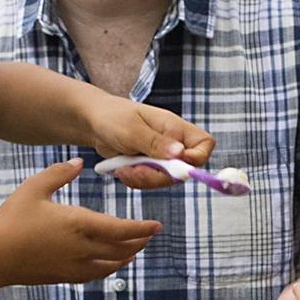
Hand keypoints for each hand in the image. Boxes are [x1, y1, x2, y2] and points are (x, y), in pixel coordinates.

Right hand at [0, 159, 159, 283]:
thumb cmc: (11, 219)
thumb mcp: (34, 187)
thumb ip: (59, 172)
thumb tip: (79, 163)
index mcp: (79, 224)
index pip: (122, 229)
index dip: (143, 228)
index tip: (156, 225)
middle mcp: (82, 248)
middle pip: (123, 248)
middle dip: (139, 241)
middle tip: (150, 233)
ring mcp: (75, 266)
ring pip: (112, 264)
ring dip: (128, 255)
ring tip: (136, 247)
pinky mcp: (66, 276)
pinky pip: (97, 274)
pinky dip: (111, 267)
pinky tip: (113, 262)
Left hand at [87, 98, 216, 189]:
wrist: (95, 123)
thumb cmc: (113, 117)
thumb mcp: (132, 129)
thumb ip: (155, 142)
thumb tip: (180, 153)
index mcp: (175, 128)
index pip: (204, 144)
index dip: (197, 158)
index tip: (176, 162)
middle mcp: (173, 143)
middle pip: (183, 170)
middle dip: (159, 176)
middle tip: (136, 170)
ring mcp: (162, 156)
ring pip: (166, 180)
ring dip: (144, 180)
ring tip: (123, 170)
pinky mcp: (150, 166)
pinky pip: (151, 182)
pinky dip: (137, 181)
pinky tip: (122, 172)